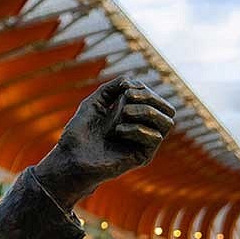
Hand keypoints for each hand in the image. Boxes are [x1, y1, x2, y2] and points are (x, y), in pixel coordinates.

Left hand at [33, 76, 175, 208]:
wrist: (70, 157)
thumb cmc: (81, 132)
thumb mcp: (95, 101)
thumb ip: (113, 88)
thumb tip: (132, 81)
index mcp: (136, 116)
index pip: (156, 99)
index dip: (143, 89)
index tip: (124, 89)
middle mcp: (144, 129)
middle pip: (168, 109)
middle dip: (150, 97)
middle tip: (128, 97)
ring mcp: (145, 144)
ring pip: (167, 122)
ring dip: (146, 111)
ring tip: (124, 112)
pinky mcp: (143, 157)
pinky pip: (155, 137)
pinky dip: (137, 129)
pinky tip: (117, 131)